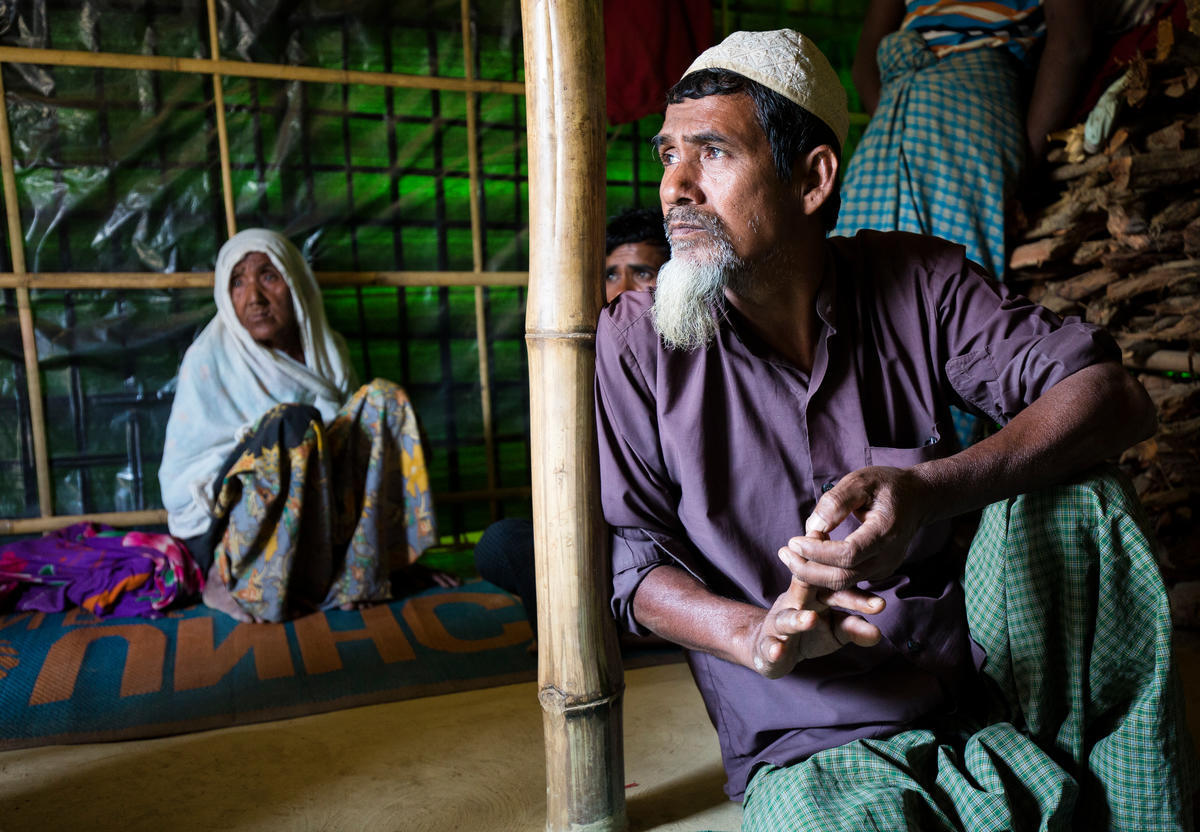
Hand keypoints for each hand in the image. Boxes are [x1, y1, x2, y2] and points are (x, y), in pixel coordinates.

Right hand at [748, 570, 884, 678]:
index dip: (852, 583)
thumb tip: (878, 633)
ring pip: (786, 618)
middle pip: (806, 588)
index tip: (875, 589)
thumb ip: (854, 627)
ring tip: (810, 619)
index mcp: (814, 593)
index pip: (834, 584)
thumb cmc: (810, 633)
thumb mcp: (836, 630)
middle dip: (817, 577)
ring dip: (798, 618)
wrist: (771, 649)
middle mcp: (794, 602)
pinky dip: (772, 649)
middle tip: (838, 574)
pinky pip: (768, 646)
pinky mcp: (766, 645)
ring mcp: (778, 622)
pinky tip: (777, 651)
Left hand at [780, 465, 931, 590]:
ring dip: (812, 574)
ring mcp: (884, 568)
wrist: (917, 498)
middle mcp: (887, 557)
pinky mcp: (878, 572)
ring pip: (843, 583)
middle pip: (842, 578)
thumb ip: (836, 502)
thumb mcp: (861, 481)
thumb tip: (813, 528)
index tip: (794, 541)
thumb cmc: (886, 485)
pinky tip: (807, 558)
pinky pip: (847, 580)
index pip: (847, 555)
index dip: (817, 552)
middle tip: (784, 553)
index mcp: (885, 532)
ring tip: (789, 554)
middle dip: (807, 570)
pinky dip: (824, 573)